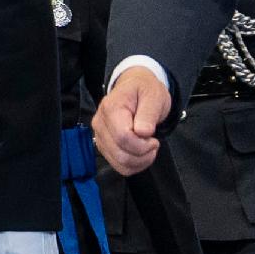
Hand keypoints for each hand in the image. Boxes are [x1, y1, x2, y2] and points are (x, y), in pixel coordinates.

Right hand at [92, 61, 170, 175]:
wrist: (136, 88)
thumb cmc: (144, 90)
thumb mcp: (153, 96)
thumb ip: (148, 113)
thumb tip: (143, 132)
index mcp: (111, 108)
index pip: (123, 137)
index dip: (142, 145)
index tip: (154, 139)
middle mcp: (100, 123)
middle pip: (120, 153)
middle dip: (143, 155)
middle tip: (154, 143)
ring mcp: (100, 136)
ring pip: (119, 163)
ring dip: (139, 161)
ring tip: (149, 148)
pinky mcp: (104, 145)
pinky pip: (118, 165)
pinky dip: (134, 165)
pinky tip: (141, 154)